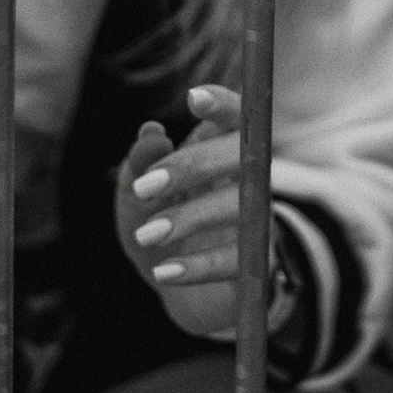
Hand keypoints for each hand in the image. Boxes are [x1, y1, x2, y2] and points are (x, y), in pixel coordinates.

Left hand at [115, 84, 253, 335]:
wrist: (179, 294)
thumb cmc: (158, 227)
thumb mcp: (135, 198)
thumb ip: (138, 166)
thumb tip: (151, 134)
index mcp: (221, 151)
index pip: (237, 116)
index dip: (221, 104)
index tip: (193, 98)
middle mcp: (249, 180)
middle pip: (241, 155)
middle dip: (194, 165)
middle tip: (144, 188)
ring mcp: (257, 221)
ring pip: (239, 206)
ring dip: (189, 217)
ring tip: (146, 235)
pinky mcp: (257, 264)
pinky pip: (238, 260)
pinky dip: (197, 266)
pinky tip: (163, 272)